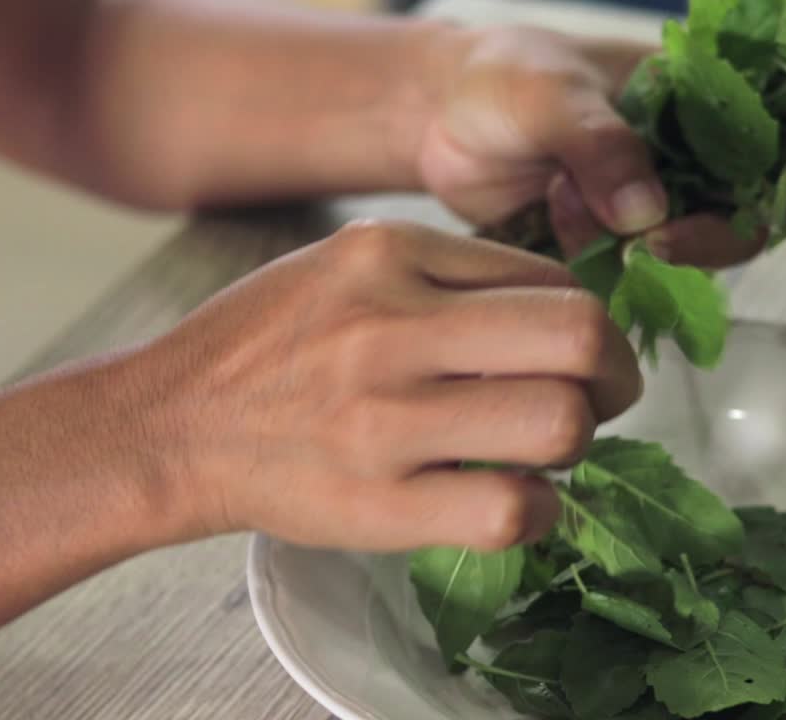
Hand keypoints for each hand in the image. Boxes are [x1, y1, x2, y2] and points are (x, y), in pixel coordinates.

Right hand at [133, 220, 641, 551]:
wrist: (168, 424)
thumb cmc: (266, 346)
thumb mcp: (344, 266)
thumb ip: (447, 274)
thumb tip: (564, 311)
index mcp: (389, 254)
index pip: (553, 281)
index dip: (590, 325)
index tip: (578, 357)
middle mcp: (388, 327)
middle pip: (579, 339)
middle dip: (616, 376)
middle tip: (599, 398)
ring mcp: (382, 420)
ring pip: (559, 423)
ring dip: (577, 442)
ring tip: (546, 451)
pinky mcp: (374, 504)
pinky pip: (510, 508)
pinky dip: (538, 509)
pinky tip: (516, 500)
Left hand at [418, 26, 764, 266]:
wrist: (439, 117)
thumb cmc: (502, 80)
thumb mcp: (551, 95)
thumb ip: (601, 145)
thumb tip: (650, 212)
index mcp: (695, 102)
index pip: (754, 165)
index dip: (730, 209)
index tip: (670, 235)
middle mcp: (685, 158)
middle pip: (726, 226)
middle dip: (676, 244)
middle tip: (623, 244)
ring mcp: (648, 204)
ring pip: (676, 258)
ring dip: (624, 251)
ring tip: (559, 201)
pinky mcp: (611, 242)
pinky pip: (629, 276)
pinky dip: (597, 267)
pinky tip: (552, 221)